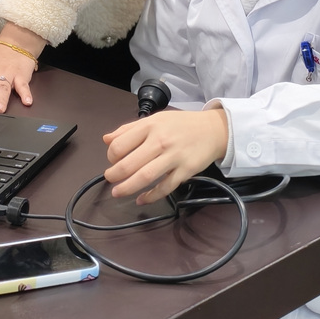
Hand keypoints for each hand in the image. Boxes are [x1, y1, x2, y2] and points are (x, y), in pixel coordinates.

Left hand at [103, 107, 228, 204]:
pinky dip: (151, 196)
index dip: (111, 156)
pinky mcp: (185, 171)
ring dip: (127, 188)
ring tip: (117, 193)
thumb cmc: (181, 125)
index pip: (120, 144)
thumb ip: (129, 129)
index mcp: (149, 126)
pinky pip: (165, 187)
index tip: (112, 161)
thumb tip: (106, 139)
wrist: (213, 129)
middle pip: (129, 163)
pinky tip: (141, 199)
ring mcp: (173, 157)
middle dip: (115, 175)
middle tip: (110, 180)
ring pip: (145, 176)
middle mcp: (160, 141)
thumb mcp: (155, 119)